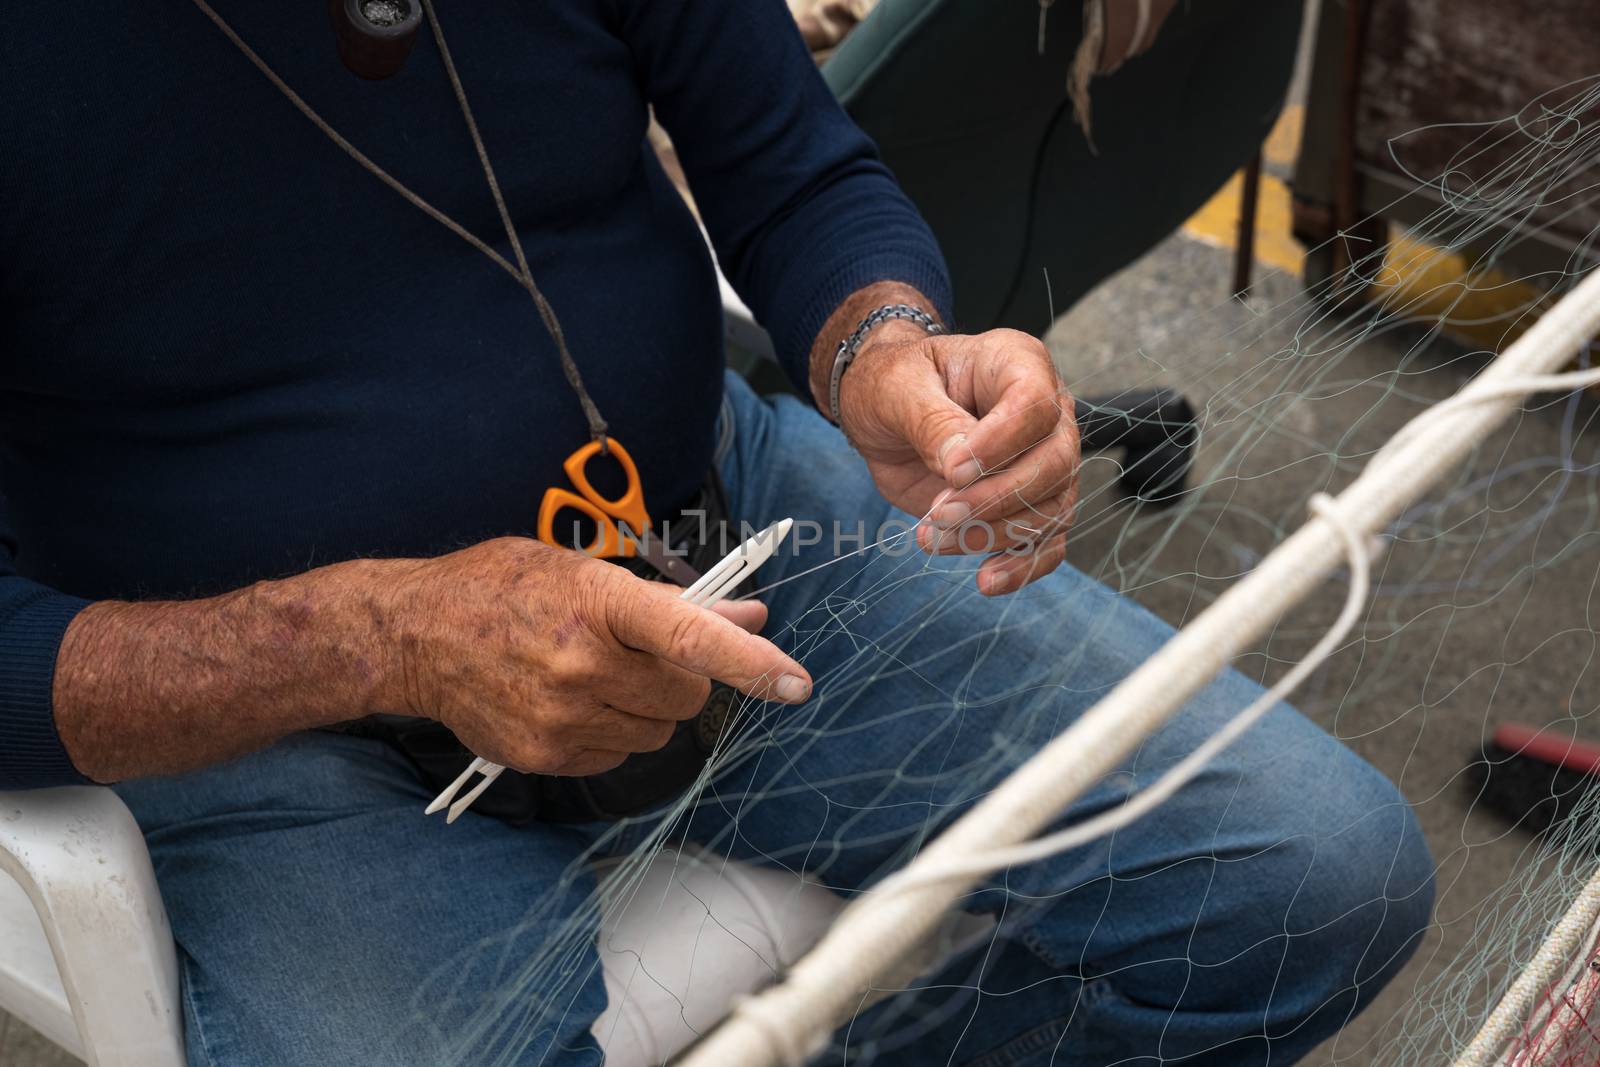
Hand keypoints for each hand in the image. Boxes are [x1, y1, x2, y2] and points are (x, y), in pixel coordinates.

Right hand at [378, 538, 810, 775]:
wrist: (414, 636)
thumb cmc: (503, 588)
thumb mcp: (586, 572)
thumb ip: (673, 602)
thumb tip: (750, 618)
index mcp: (599, 601)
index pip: (693, 637)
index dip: (751, 663)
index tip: (796, 683)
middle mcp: (583, 662)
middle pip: (687, 693)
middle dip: (682, 677)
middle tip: (638, 654)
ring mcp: (563, 715)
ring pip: (658, 731)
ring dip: (647, 707)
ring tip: (595, 675)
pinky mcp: (546, 755)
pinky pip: (620, 755)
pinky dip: (613, 733)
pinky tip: (570, 701)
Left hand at [837, 324, 1079, 594]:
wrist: (887, 412)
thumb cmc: (895, 385)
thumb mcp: (898, 390)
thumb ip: (932, 423)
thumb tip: (961, 467)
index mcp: (1018, 365)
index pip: (1036, 406)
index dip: (1000, 445)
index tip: (952, 471)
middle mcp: (1045, 413)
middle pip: (1054, 464)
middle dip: (995, 498)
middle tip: (938, 513)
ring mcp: (1043, 461)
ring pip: (1053, 509)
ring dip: (995, 534)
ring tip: (933, 537)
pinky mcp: (1028, 504)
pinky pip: (1047, 543)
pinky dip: (1022, 567)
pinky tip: (987, 580)